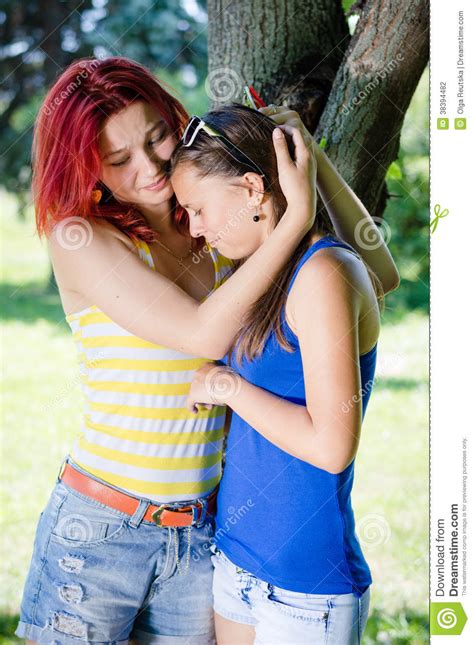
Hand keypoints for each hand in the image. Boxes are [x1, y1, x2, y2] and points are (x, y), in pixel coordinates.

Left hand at [187, 363, 241, 412]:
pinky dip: (191, 407)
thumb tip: (218, 387)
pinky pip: (189, 402)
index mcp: (206, 366)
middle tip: (212, 401)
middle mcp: (198, 373)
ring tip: (210, 406)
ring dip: (203, 400)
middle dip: (205, 394)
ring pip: (195, 393)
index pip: (204, 376)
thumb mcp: (225, 374)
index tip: (214, 390)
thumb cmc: (231, 381)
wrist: (229, 385)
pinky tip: (195, 411)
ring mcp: (194, 383)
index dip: (208, 385)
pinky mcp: (193, 394)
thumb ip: (219, 377)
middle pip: (199, 385)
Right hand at [267, 116, 316, 232]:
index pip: (296, 132)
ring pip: (300, 147)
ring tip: (277, 144)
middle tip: (274, 133)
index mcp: (306, 153)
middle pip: (299, 138)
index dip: (284, 128)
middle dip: (287, 134)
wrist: (303, 207)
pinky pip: (300, 156)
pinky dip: (292, 152)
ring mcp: (310, 164)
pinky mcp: (307, 171)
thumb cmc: (294, 187)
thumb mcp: (284, 166)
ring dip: (289, 143)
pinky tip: (284, 158)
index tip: (272, 128)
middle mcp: (310, 157)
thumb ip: (280, 148)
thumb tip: (276, 131)